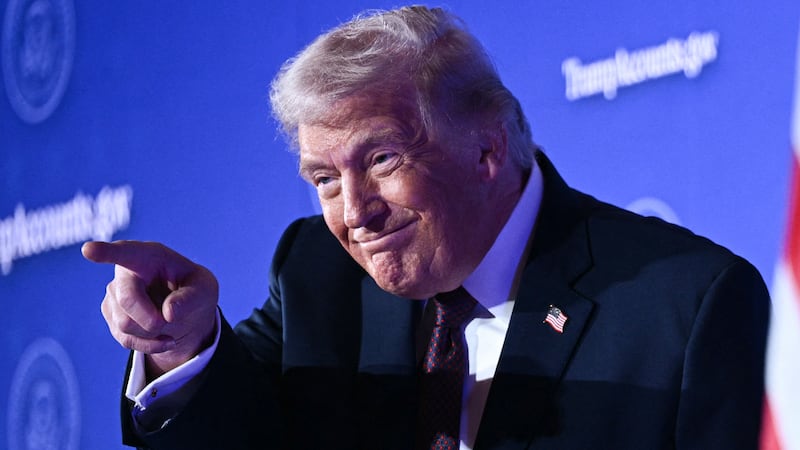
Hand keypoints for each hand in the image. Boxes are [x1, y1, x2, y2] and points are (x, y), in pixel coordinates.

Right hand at [82, 240, 218, 377]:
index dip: (106, 252)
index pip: (125, 252)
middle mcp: (126, 272)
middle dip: (151, 319)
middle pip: (127, 300)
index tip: (88, 250)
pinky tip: (164, 339)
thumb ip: (192, 298)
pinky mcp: (111, 315)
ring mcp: (114, 294)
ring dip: (153, 333)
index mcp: (148, 256)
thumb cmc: (194, 290)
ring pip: (125, 324)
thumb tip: (168, 313)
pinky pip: (125, 339)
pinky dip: (149, 345)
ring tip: (171, 326)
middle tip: (170, 322)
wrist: (185, 310)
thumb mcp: (205, 289)